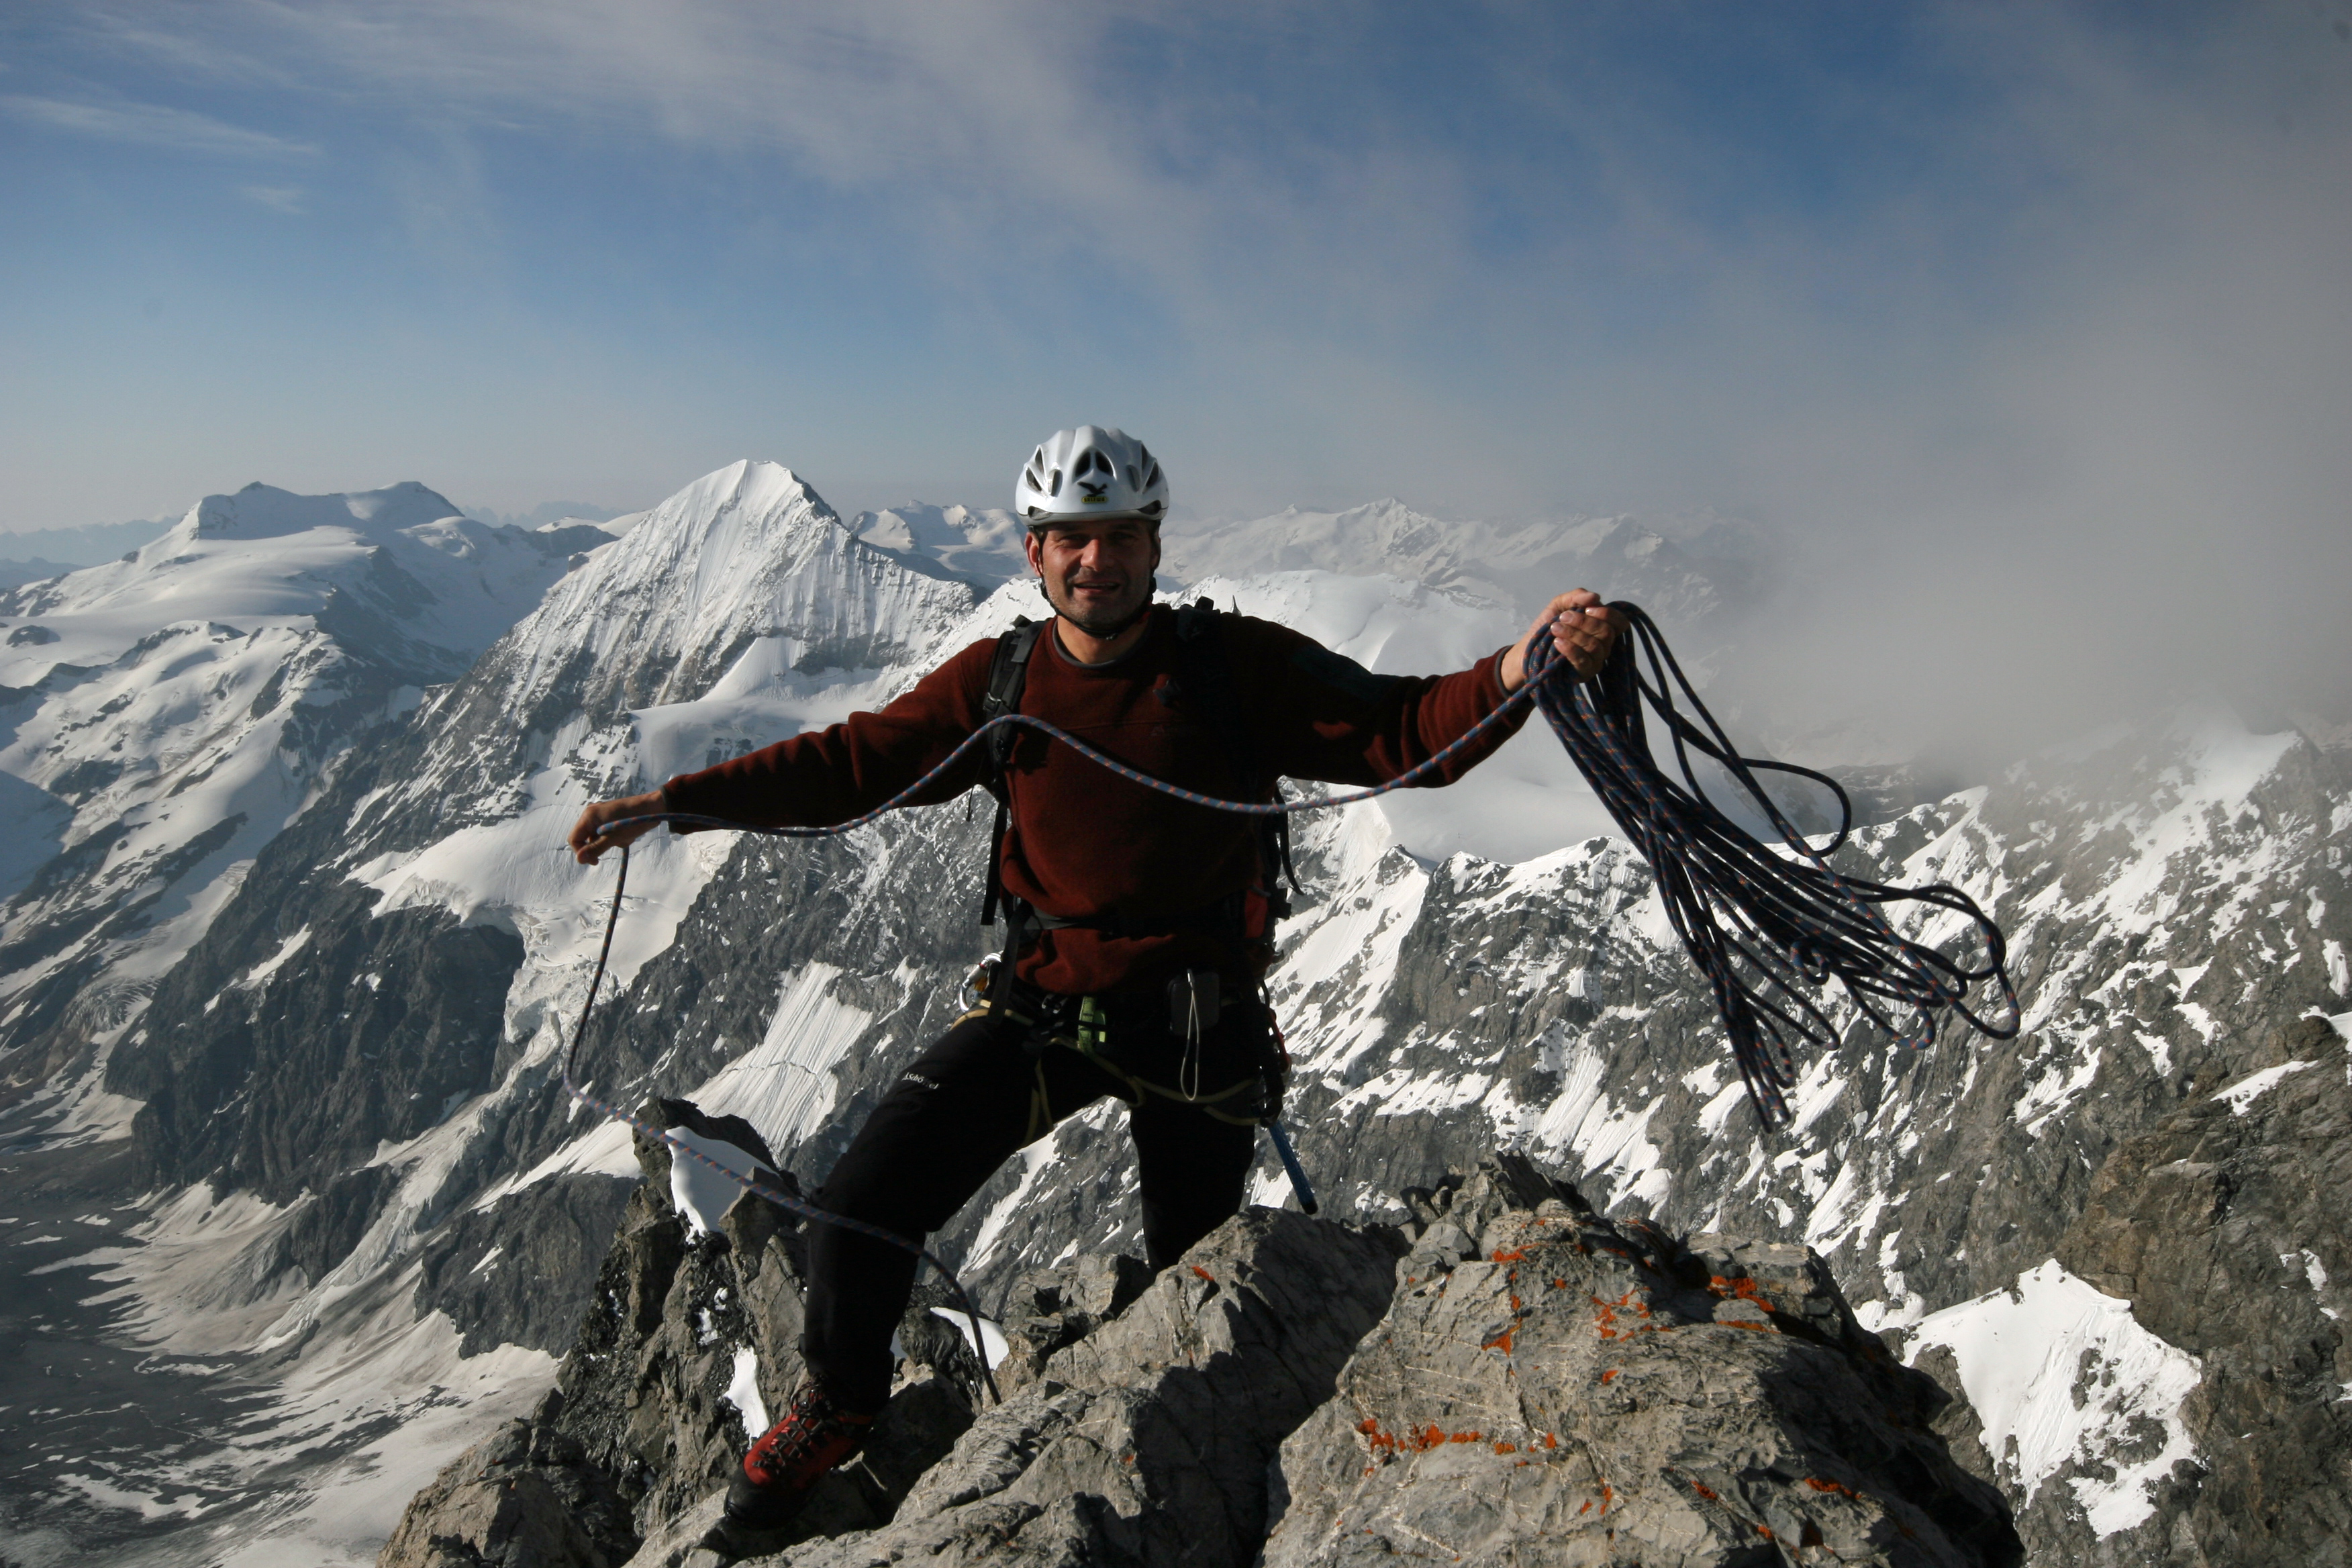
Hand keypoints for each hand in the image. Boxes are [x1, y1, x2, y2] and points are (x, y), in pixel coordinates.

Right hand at [569, 790, 666, 864]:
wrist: (654, 807)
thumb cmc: (632, 821)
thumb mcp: (613, 837)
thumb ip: (595, 848)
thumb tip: (579, 860)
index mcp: (588, 816)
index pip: (574, 838)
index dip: (581, 852)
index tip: (596, 861)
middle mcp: (592, 814)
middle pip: (586, 838)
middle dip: (600, 845)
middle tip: (616, 843)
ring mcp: (601, 816)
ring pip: (598, 838)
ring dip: (611, 842)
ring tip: (626, 836)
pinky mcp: (611, 818)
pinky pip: (607, 834)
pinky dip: (616, 838)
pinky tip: (628, 834)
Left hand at [1500, 590, 1622, 691]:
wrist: (1528, 650)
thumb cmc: (1547, 627)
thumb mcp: (1559, 605)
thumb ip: (1576, 597)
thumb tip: (1595, 597)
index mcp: (1602, 628)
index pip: (1620, 623)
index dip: (1608, 614)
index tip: (1588, 609)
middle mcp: (1603, 646)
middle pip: (1606, 633)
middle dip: (1583, 622)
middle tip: (1563, 617)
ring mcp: (1595, 662)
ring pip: (1594, 646)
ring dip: (1573, 634)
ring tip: (1555, 628)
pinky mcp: (1583, 674)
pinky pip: (1583, 661)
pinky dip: (1571, 649)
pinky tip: (1558, 642)